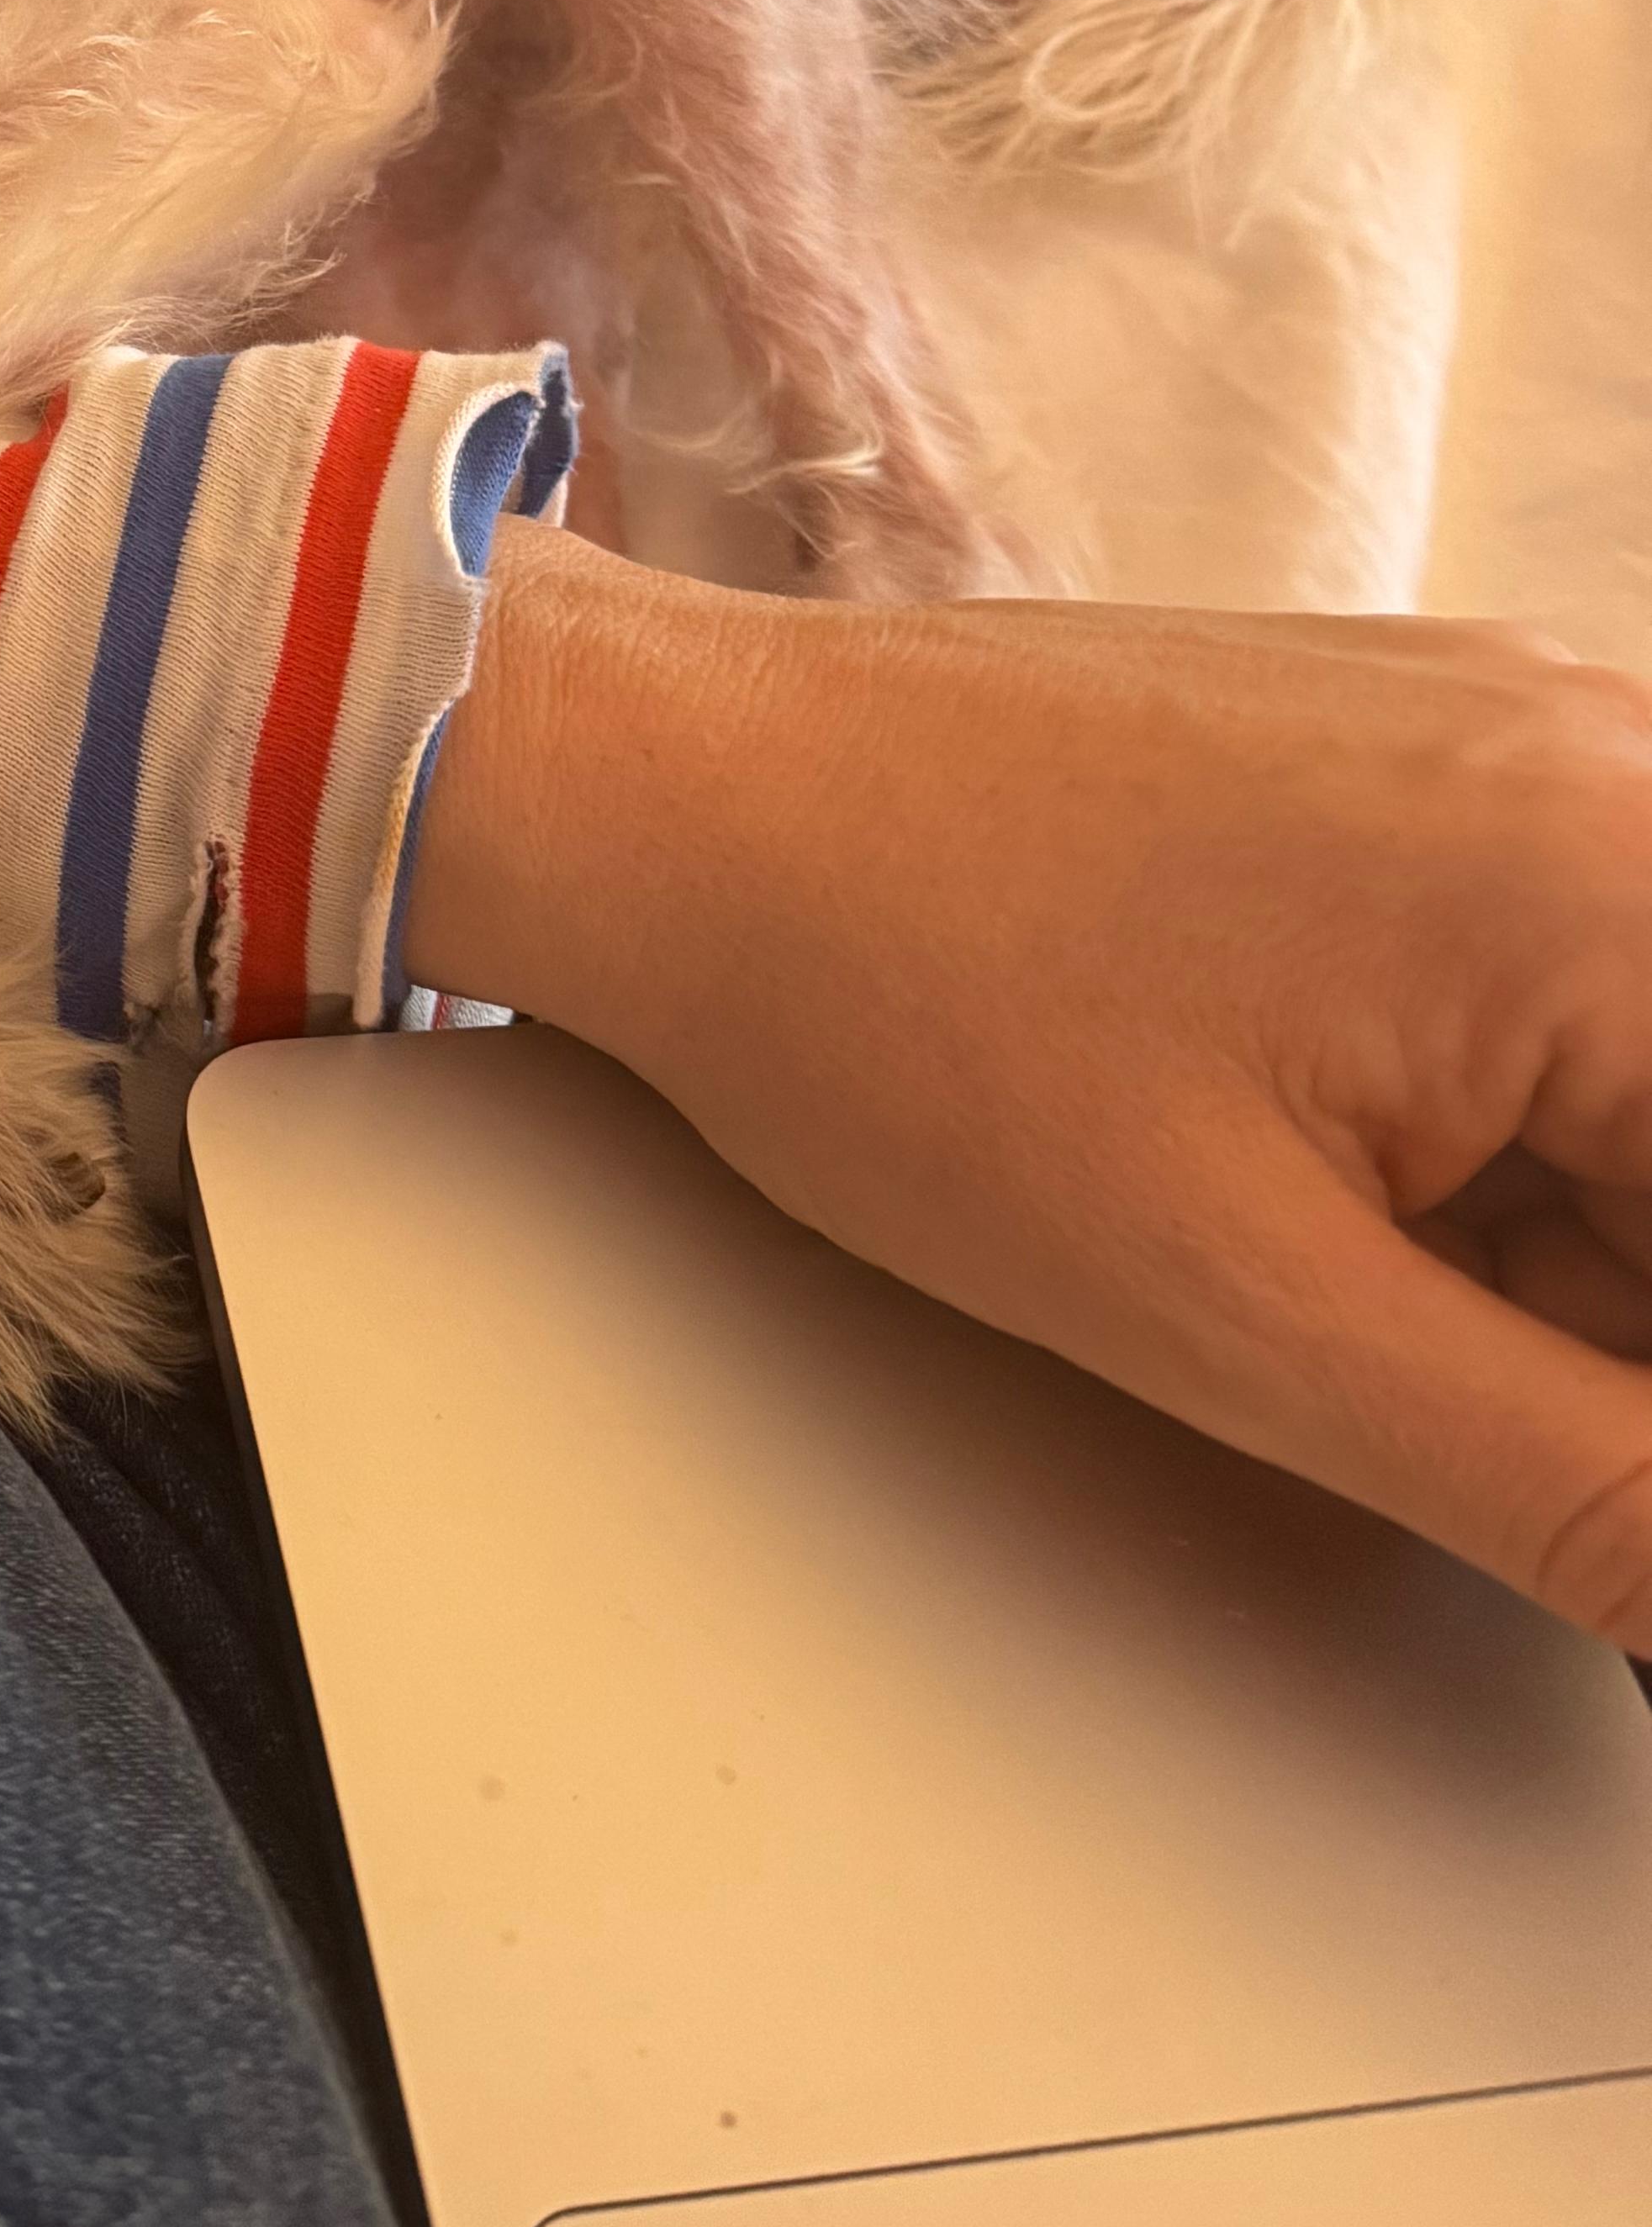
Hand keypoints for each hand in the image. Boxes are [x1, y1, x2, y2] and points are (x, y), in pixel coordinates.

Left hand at [408, 528, 1651, 1651]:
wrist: (671, 799)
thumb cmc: (892, 1000)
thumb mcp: (1260, 1319)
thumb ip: (1578, 1483)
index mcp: (1616, 875)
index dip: (1635, 1411)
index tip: (1569, 1480)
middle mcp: (1604, 761)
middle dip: (1594, 1328)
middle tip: (1403, 1371)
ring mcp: (1512, 742)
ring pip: (1631, 1091)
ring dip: (1562, 1254)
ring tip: (1326, 1281)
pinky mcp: (1419, 764)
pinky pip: (1561, 989)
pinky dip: (1504, 1145)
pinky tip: (1339, 1198)